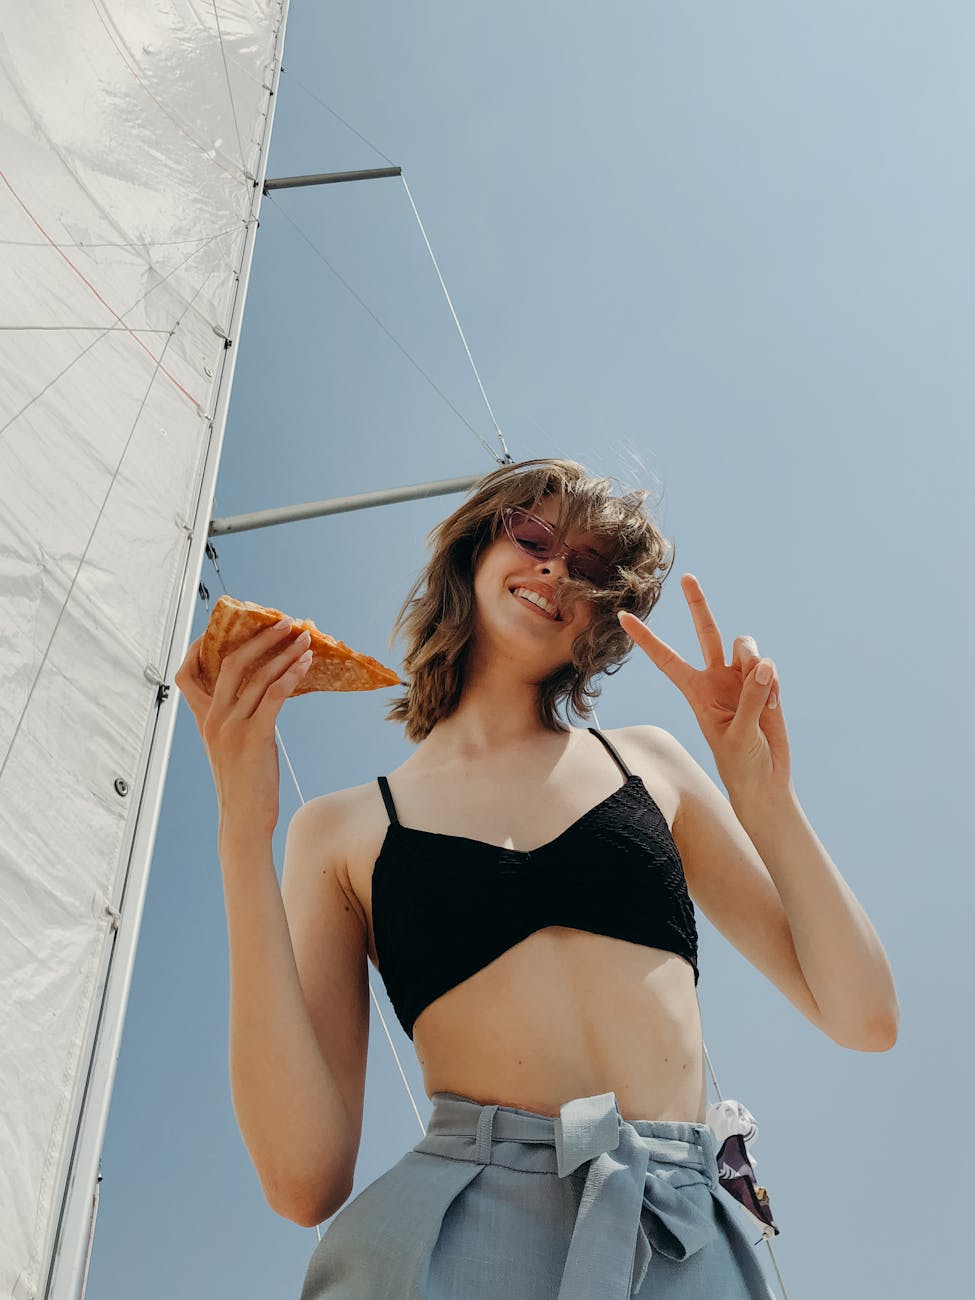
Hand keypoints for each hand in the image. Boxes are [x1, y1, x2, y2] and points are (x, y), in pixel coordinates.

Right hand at [175, 619, 313, 840]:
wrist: (243, 822)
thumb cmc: (245, 785)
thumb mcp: (234, 746)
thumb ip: (240, 718)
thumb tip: (267, 691)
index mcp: (204, 720)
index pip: (188, 674)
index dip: (200, 647)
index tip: (225, 626)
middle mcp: (212, 719)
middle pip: (230, 662)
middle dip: (259, 638)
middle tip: (283, 622)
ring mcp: (230, 727)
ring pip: (257, 676)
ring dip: (284, 652)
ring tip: (304, 638)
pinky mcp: (253, 738)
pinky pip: (275, 695)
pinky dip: (292, 675)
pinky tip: (307, 664)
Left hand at [618, 574, 790, 795]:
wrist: (765, 778)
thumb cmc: (741, 764)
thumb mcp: (738, 735)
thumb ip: (750, 698)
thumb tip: (763, 665)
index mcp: (696, 692)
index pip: (666, 659)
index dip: (645, 638)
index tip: (622, 616)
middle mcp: (716, 678)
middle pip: (706, 632)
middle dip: (698, 605)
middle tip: (687, 578)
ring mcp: (741, 678)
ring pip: (746, 646)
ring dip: (754, 663)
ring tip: (760, 697)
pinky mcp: (765, 682)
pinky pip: (770, 666)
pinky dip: (774, 683)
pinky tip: (773, 705)